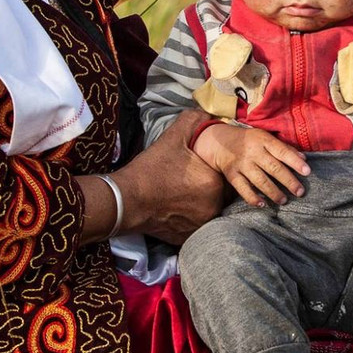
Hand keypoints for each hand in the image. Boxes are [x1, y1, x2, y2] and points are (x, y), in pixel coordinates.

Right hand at [108, 110, 225, 244]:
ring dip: (199, 203)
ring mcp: (200, 225)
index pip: (225, 175)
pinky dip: (188, 218)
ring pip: (207, 210)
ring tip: (180, 194)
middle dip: (207, 187)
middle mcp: (212, 207)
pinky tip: (174, 208)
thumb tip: (207, 114)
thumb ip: (194, 121)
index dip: (212, 170)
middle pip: (218, 194)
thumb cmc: (151, 169)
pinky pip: (194, 225)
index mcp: (214, 183)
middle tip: (187, 180)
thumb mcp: (172, 137)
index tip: (198, 168)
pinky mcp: (187, 237)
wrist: (126, 200)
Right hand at [193, 123, 309, 207]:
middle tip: (300, 192)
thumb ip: (284, 148)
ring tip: (284, 201)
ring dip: (273, 192)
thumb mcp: (265, 138)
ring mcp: (241, 164)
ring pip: (259, 180)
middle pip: (273, 168)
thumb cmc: (250, 141)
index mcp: (263, 140)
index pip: (282, 151)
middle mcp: (252, 152)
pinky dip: (252, 198)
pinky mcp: (232, 175)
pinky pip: (242, 189)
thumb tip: (304, 158)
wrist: (219, 142)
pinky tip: (262, 204)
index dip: (295, 162)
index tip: (308, 172)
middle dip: (288, 181)